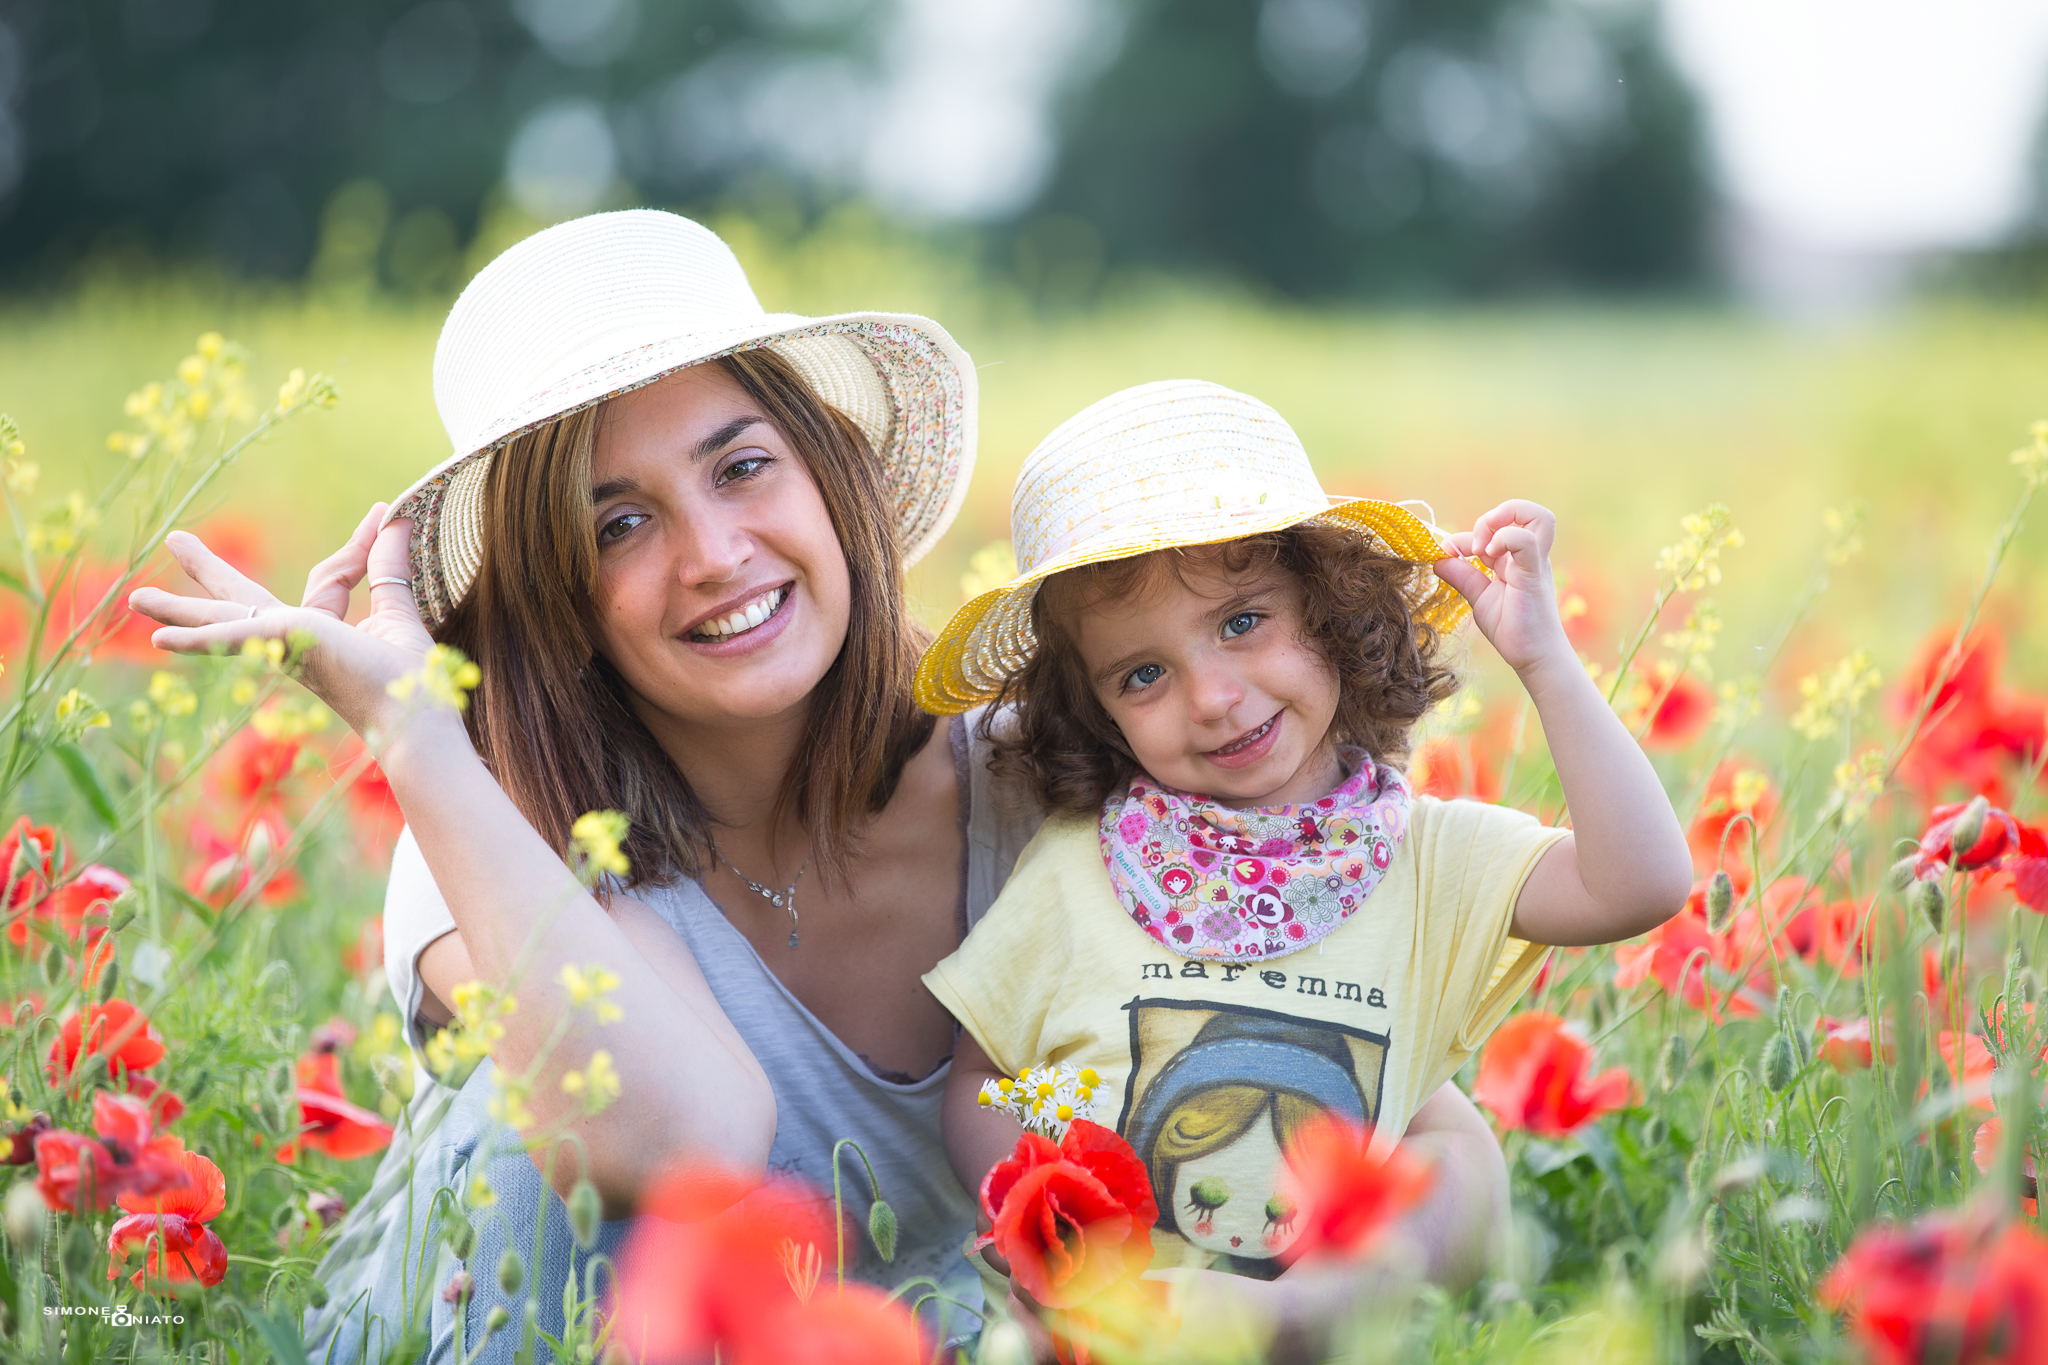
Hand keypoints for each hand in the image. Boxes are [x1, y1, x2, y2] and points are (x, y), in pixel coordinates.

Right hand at [127, 504, 438, 740]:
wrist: (414, 720)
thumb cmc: (410, 682)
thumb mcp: (399, 611)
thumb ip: (388, 569)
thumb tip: (394, 518)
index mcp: (325, 634)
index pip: (330, 578)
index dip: (361, 544)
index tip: (380, 513)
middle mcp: (297, 641)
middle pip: (244, 602)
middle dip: (209, 574)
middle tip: (175, 540)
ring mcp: (284, 645)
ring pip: (224, 621)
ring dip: (181, 610)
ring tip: (135, 599)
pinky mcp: (281, 645)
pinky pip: (233, 637)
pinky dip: (197, 638)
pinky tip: (159, 639)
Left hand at [1433, 499, 1569, 674]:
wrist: (1534, 657)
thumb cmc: (1513, 629)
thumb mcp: (1480, 597)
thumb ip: (1462, 576)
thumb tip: (1438, 558)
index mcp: (1518, 558)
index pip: (1498, 527)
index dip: (1467, 535)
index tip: (1448, 553)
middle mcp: (1530, 555)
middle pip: (1528, 511)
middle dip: (1494, 517)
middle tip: (1474, 547)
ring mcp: (1535, 563)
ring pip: (1538, 517)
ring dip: (1503, 522)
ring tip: (1483, 548)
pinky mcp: (1533, 575)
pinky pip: (1526, 541)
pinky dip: (1503, 539)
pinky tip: (1486, 556)